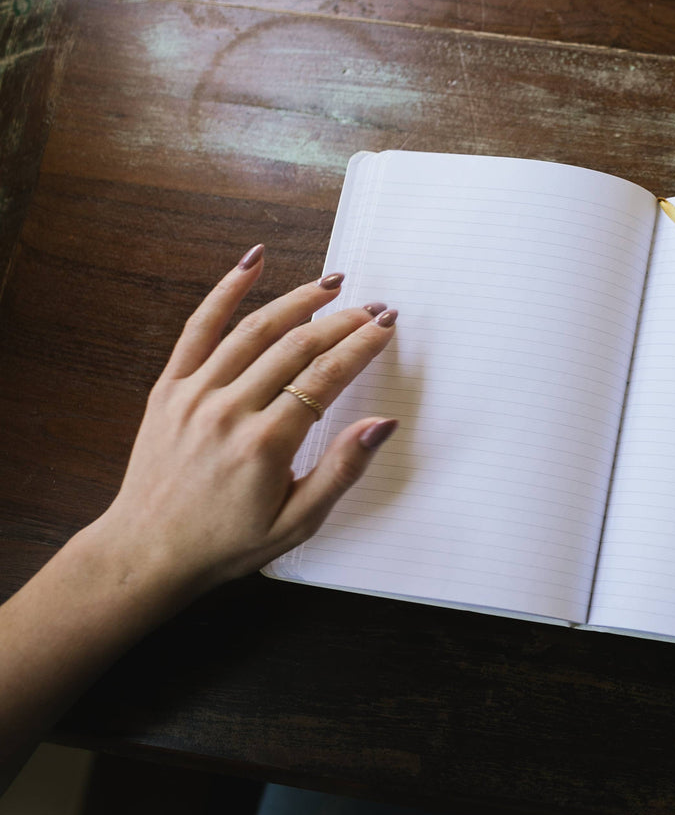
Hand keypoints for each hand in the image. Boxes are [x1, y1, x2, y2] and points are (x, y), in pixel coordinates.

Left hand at [84, 244, 398, 602]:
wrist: (149, 551)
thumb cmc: (227, 542)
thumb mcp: (298, 521)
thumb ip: (341, 470)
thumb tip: (380, 425)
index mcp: (265, 445)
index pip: (325, 378)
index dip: (361, 346)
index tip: (386, 326)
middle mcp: (228, 411)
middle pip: (296, 348)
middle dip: (342, 322)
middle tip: (373, 307)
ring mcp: (194, 395)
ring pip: (254, 330)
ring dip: (298, 300)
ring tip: (332, 284)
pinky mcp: (169, 389)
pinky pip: (199, 329)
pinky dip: (225, 291)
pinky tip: (253, 263)